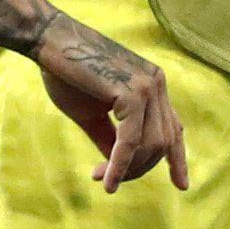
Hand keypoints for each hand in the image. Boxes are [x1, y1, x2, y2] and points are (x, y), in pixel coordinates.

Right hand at [31, 14, 187, 191]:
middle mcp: (156, 85)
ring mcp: (147, 87)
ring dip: (128, 169)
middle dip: (139, 169)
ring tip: (102, 178)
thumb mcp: (92, 114)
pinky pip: (131, 140)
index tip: (181, 186)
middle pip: (163, 143)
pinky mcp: (131, 93)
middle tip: (108, 182)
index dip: (178, 159)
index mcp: (153, 86)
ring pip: (150, 145)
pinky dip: (120, 164)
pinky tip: (108, 181)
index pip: (174, 129)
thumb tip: (119, 169)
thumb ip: (110, 139)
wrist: (48, 42)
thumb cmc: (65, 74)